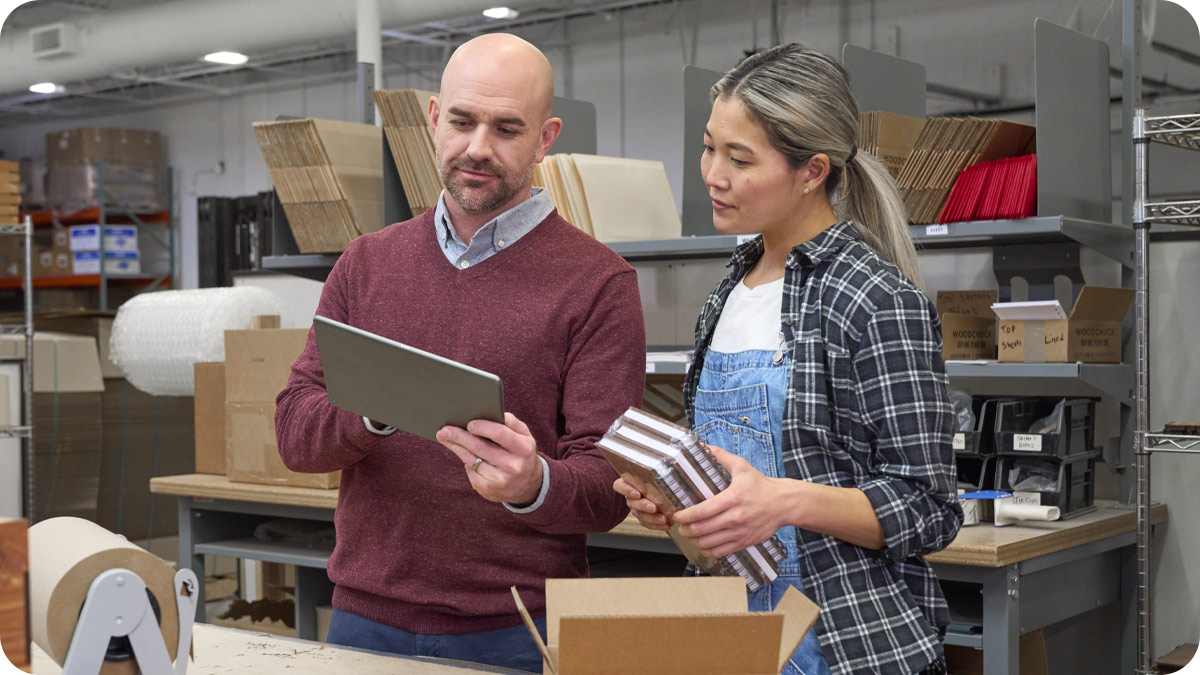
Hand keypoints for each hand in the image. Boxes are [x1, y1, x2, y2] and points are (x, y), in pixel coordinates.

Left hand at [436, 413, 542, 504]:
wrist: (528, 485)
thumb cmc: (521, 453)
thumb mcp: (524, 436)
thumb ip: (511, 422)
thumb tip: (489, 413)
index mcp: (523, 448)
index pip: (499, 434)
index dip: (482, 427)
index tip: (469, 423)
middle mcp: (512, 466)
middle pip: (479, 447)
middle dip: (459, 436)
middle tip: (444, 429)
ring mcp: (499, 480)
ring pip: (470, 459)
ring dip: (455, 447)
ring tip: (444, 437)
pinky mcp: (487, 489)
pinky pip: (470, 470)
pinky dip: (465, 460)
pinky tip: (462, 453)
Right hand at [613, 474, 670, 530]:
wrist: (668, 491)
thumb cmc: (661, 477)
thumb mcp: (657, 472)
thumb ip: (656, 471)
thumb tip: (662, 467)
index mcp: (629, 482)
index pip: (619, 485)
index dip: (627, 490)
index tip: (639, 493)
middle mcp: (630, 496)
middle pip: (631, 502)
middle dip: (643, 505)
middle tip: (654, 507)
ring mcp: (636, 508)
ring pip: (639, 514)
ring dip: (652, 518)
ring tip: (664, 518)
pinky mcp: (643, 518)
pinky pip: (647, 523)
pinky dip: (657, 525)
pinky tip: (666, 524)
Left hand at [672, 444, 788, 557]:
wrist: (784, 504)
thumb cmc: (761, 485)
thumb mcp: (742, 467)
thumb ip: (721, 457)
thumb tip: (704, 446)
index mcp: (732, 498)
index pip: (701, 511)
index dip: (685, 516)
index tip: (677, 515)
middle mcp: (735, 517)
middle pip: (701, 529)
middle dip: (686, 529)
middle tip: (680, 526)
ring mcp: (740, 532)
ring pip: (709, 542)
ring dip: (695, 540)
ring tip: (690, 535)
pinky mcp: (745, 542)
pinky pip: (721, 551)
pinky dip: (708, 550)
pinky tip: (703, 545)